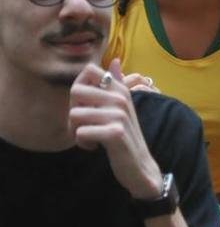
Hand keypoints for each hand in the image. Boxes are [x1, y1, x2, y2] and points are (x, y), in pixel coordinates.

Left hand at [69, 61, 164, 200]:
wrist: (139, 165)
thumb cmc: (125, 135)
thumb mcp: (122, 107)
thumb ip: (117, 84)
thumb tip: (115, 61)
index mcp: (120, 89)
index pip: (89, 70)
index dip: (79, 86)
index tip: (86, 104)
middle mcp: (121, 98)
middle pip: (76, 91)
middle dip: (73, 111)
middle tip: (84, 124)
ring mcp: (119, 115)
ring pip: (75, 114)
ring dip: (76, 130)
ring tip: (91, 137)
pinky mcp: (114, 133)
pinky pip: (80, 132)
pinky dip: (83, 143)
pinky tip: (95, 147)